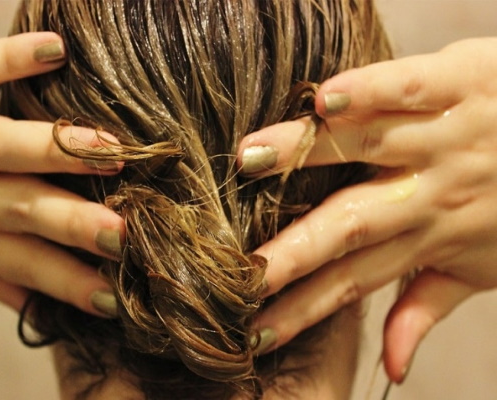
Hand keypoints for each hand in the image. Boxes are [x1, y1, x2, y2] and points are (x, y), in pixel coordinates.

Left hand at [0, 33, 123, 316]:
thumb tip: (43, 309)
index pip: (20, 264)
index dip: (67, 283)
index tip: (115, 296)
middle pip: (17, 208)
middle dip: (71, 223)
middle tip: (122, 232)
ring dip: (53, 151)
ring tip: (107, 152)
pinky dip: (7, 59)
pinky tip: (55, 52)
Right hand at [237, 38, 496, 380]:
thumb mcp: (483, 269)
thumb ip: (427, 307)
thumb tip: (393, 368)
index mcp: (432, 236)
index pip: (354, 280)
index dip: (304, 309)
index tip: (256, 328)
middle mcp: (432, 191)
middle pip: (351, 223)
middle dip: (293, 251)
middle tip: (242, 269)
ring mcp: (446, 136)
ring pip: (368, 145)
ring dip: (308, 154)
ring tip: (250, 160)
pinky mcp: (462, 82)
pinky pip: (412, 88)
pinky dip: (372, 91)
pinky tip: (326, 100)